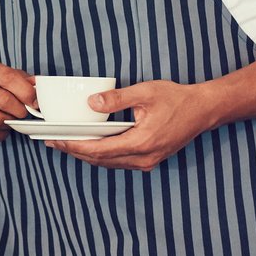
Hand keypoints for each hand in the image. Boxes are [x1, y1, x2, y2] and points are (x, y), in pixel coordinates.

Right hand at [0, 61, 35, 143]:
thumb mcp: (4, 78)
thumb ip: (23, 80)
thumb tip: (38, 86)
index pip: (8, 78)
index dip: (26, 91)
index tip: (35, 102)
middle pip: (4, 100)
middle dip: (20, 110)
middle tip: (23, 113)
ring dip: (9, 123)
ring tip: (9, 119)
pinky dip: (1, 134)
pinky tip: (0, 128)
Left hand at [55, 79, 221, 170]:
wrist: (203, 110)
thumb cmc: (176, 99)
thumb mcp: (145, 92)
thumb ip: (117, 98)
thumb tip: (91, 103)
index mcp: (141, 142)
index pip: (98, 150)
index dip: (74, 146)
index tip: (55, 140)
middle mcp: (143, 158)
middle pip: (100, 160)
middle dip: (75, 151)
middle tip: (52, 142)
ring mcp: (147, 162)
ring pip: (109, 163)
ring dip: (87, 155)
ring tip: (66, 143)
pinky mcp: (150, 160)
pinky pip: (119, 162)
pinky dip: (102, 155)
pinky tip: (91, 145)